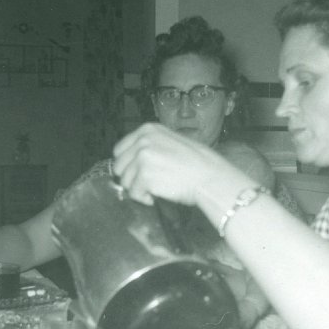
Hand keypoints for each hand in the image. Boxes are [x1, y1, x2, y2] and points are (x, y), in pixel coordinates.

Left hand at [112, 123, 245, 206]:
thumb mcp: (172, 142)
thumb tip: (133, 160)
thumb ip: (151, 146)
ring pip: (125, 182)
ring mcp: (142, 158)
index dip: (126, 165)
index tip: (135, 174)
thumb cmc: (198, 163)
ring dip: (138, 190)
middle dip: (130, 178)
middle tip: (146, 185)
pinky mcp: (145, 176)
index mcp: (148, 130)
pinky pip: (134, 194)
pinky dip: (144, 199)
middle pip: (118, 166)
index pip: (119, 149)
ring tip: (156, 190)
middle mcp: (142, 141)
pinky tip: (157, 196)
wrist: (210, 177)